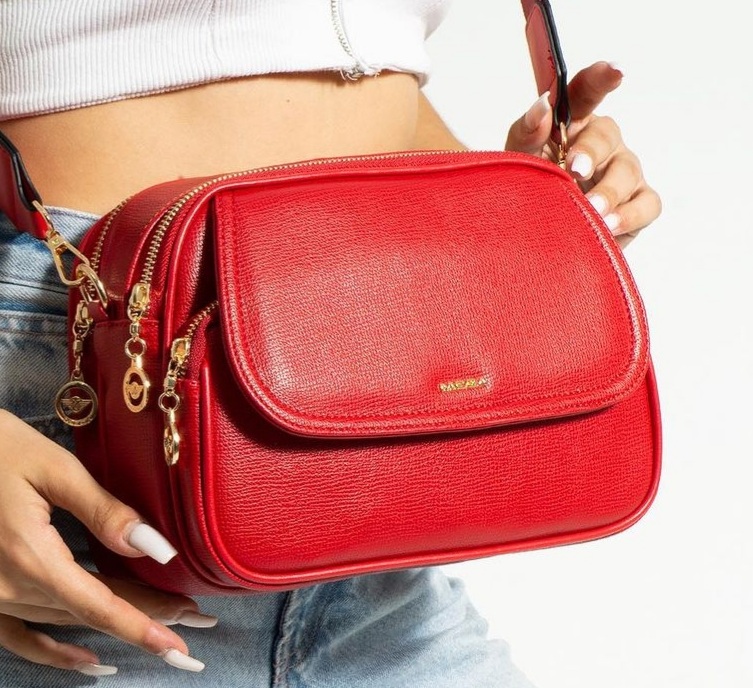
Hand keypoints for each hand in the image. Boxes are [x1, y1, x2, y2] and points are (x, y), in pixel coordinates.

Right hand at [0, 410, 213, 675]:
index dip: (143, 626)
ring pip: (64, 619)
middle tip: (195, 619)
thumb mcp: (55, 469)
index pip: (100, 605)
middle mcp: (7, 587)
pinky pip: (19, 636)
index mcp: (31, 557)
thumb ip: (103, 510)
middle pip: (90, 612)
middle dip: (146, 617)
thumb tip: (153, 548)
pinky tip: (86, 661)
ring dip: (114, 625)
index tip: (179, 646)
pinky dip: (53, 651)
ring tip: (163, 624)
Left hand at [506, 61, 661, 247]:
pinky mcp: (637, 204)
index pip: (587, 93)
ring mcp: (622, 172)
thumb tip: (543, 104)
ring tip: (591, 209)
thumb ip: (527, 130)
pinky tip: (608, 225)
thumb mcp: (518, 159)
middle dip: (591, 151)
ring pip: (627, 171)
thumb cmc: (528, 188)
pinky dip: (629, 215)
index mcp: (572, 124)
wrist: (533, 236)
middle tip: (574, 170)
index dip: (601, 78)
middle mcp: (602, 143)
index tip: (615, 70)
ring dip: (608, 191)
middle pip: (606, 135)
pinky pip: (646, 204)